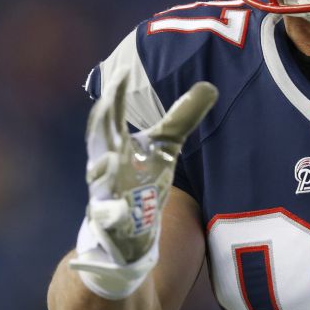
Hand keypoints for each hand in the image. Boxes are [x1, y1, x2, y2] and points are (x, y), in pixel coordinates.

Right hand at [70, 77, 217, 297]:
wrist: (123, 236)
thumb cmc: (143, 180)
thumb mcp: (164, 149)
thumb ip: (181, 118)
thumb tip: (210, 85)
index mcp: (117, 147)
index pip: (112, 118)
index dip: (115, 97)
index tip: (121, 73)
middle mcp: (106, 168)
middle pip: (101, 141)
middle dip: (103, 124)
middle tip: (107, 102)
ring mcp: (105, 196)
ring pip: (99, 180)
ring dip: (103, 170)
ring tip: (113, 157)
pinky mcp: (109, 226)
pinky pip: (107, 221)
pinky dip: (110, 217)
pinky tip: (115, 214)